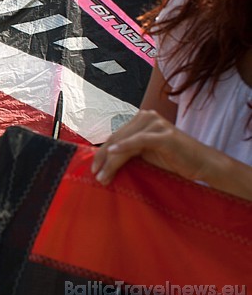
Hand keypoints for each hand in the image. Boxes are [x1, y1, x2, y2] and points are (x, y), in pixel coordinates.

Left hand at [92, 110, 207, 185]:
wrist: (202, 164)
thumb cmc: (173, 160)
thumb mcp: (145, 154)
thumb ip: (127, 151)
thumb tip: (102, 161)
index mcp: (140, 119)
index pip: (115, 137)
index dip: (102, 153)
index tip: (93, 169)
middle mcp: (147, 117)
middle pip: (117, 139)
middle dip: (104, 159)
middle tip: (96, 176)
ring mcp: (156, 124)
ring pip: (125, 143)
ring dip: (111, 161)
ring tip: (103, 177)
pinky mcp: (164, 135)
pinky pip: (140, 141)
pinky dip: (125, 147)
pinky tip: (113, 154)